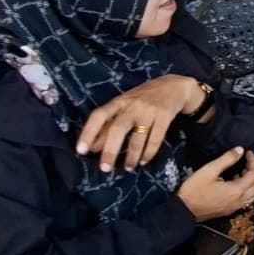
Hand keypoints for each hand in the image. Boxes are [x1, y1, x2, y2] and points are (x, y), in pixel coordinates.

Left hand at [77, 74, 207, 171]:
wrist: (173, 86)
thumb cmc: (142, 99)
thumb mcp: (123, 108)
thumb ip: (108, 126)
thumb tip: (91, 148)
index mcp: (118, 102)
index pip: (99, 115)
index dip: (88, 132)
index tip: (80, 150)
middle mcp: (132, 106)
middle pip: (118, 128)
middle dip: (110, 150)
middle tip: (105, 168)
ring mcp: (149, 111)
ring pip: (138, 137)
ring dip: (131, 155)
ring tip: (127, 168)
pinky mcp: (164, 116)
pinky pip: (156, 138)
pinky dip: (149, 153)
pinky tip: (144, 161)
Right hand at [178, 146, 253, 221]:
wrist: (183, 211)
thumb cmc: (194, 190)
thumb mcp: (209, 170)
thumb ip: (227, 159)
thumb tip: (240, 150)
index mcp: (237, 190)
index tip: (248, 153)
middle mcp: (240, 200)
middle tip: (247, 162)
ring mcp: (235, 207)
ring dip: (252, 182)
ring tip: (241, 171)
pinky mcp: (230, 210)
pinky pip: (246, 199)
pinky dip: (246, 189)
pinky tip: (234, 182)